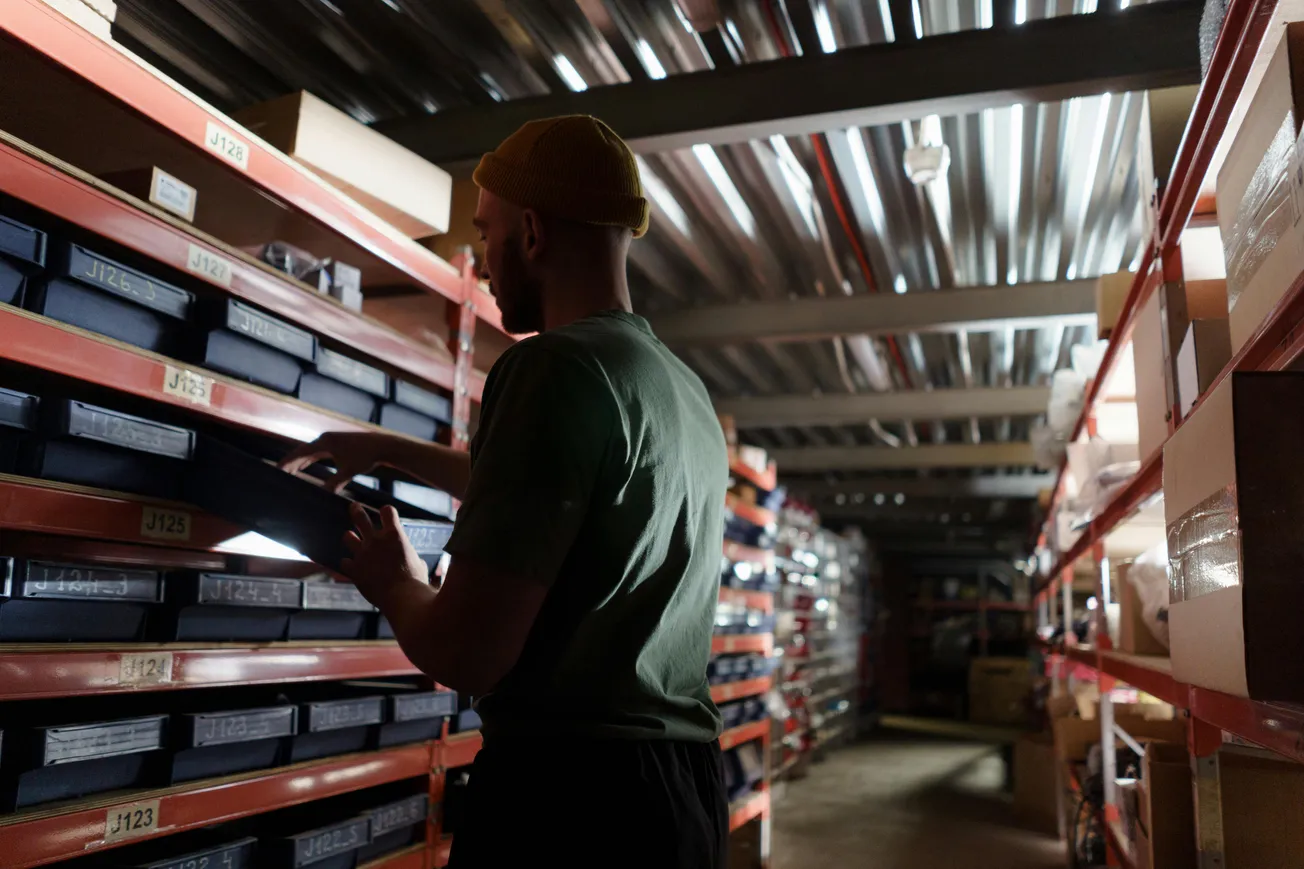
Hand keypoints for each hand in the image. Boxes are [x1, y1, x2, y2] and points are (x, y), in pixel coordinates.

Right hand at [280, 431, 399, 490]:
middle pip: (302, 451)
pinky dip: (309, 460)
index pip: (300, 453)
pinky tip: (304, 467)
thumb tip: (323, 496)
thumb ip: (334, 483)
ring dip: (298, 461)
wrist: (382, 445)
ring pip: (309, 452)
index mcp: (325, 443)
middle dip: (289, 463)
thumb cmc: (366, 457)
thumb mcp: (348, 471)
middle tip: (276, 473)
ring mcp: (331, 440)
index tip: (275, 469)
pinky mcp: (336, 444)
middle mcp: (325, 439)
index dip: (287, 462)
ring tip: (286, 472)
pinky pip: (317, 452)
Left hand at [340, 503, 429, 609]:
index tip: (387, 514)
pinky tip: (352, 567)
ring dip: (350, 538)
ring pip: (348, 537)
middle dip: (356, 511)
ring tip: (350, 537)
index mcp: (395, 535)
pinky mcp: (354, 569)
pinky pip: (345, 562)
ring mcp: (362, 554)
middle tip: (354, 507)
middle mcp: (376, 540)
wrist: (401, 598)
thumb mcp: (419, 564)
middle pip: (360, 517)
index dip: (387, 512)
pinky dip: (349, 564)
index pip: (387, 511)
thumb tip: (414, 560)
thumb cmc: (415, 581)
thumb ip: (412, 557)